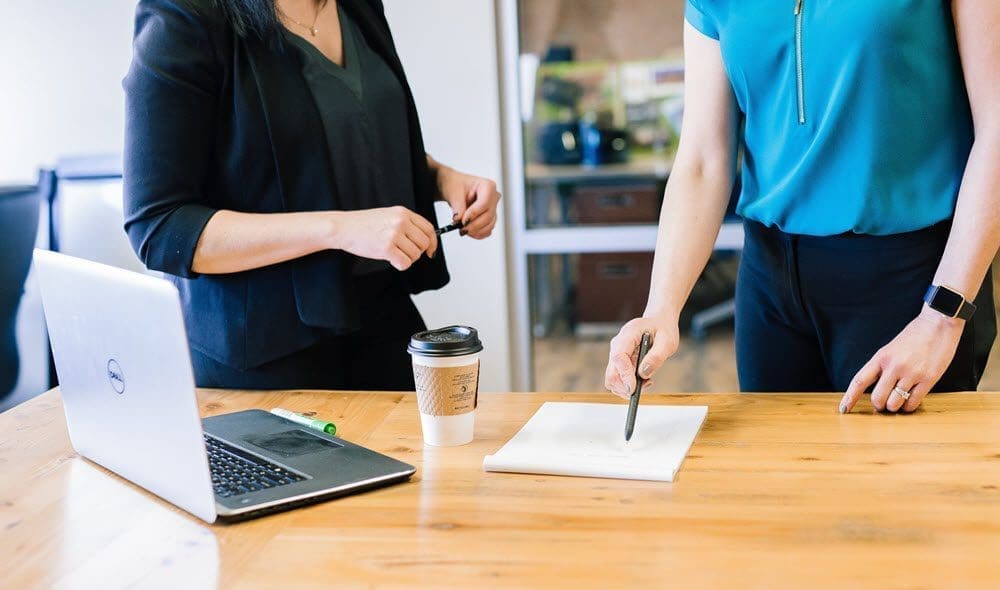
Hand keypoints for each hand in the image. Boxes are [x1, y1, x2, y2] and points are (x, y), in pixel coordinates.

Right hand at [331, 206, 437, 270]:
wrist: (344, 228)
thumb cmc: (363, 224)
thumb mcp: (388, 215)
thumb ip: (406, 224)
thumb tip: (424, 240)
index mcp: (403, 213)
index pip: (429, 228)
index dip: (433, 242)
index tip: (430, 250)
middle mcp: (401, 222)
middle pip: (424, 243)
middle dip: (417, 252)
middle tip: (405, 253)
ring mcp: (394, 235)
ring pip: (415, 255)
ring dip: (406, 258)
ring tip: (393, 253)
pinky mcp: (386, 248)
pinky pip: (405, 263)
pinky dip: (400, 265)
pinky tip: (391, 259)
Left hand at [436, 165, 500, 238]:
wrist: (454, 189)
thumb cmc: (455, 185)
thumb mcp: (453, 193)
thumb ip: (458, 206)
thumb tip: (459, 220)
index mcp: (488, 186)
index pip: (484, 203)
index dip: (474, 214)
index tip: (463, 221)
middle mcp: (493, 197)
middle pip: (488, 216)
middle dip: (473, 225)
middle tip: (460, 229)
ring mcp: (493, 209)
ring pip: (489, 225)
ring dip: (475, 231)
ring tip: (462, 230)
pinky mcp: (490, 218)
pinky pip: (487, 230)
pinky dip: (478, 233)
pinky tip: (468, 231)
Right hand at [604, 315, 679, 398]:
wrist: (658, 322)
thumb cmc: (663, 329)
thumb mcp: (667, 341)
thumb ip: (656, 356)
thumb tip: (643, 374)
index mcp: (627, 335)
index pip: (618, 357)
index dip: (624, 374)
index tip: (633, 388)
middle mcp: (617, 345)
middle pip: (611, 373)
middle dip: (625, 386)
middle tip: (646, 385)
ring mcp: (616, 354)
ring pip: (612, 379)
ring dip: (628, 387)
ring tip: (647, 381)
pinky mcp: (619, 363)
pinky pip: (618, 379)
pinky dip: (629, 385)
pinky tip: (644, 379)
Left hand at [840, 306, 964, 413]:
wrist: (938, 324)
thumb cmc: (914, 336)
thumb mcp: (890, 349)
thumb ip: (882, 367)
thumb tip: (875, 389)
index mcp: (881, 357)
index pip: (859, 381)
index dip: (850, 397)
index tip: (843, 409)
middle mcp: (894, 366)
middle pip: (877, 398)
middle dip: (879, 406)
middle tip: (883, 405)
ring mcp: (911, 373)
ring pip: (895, 403)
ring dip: (895, 407)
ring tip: (898, 402)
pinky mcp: (928, 379)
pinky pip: (913, 402)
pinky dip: (909, 407)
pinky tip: (910, 401)